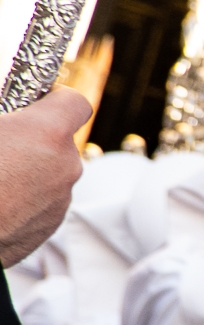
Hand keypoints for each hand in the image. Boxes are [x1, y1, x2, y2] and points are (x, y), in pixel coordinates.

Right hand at [0, 90, 89, 267]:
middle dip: (32, 138)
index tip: (37, 99)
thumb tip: (5, 123)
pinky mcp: (50, 225)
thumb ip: (3, 116)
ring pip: (49, 172)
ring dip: (27, 168)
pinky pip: (41, 200)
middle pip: (58, 141)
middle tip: (2, 141)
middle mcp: (65, 166)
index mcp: (47, 133)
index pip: (74, 103)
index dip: (55, 99)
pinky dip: (23, 196)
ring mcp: (60, 199)